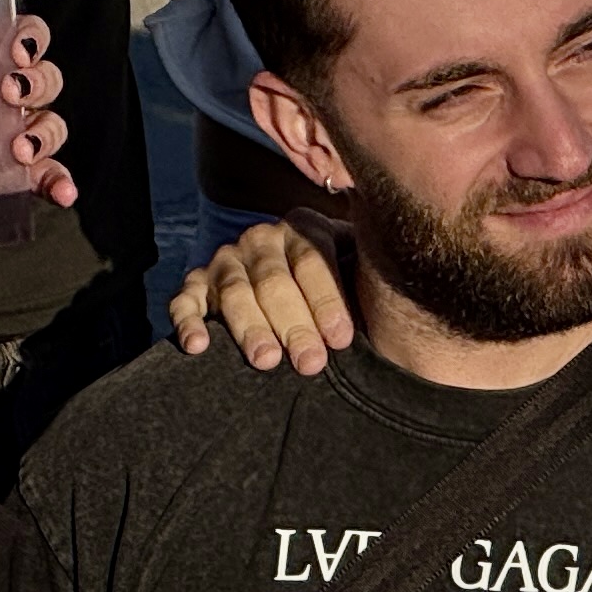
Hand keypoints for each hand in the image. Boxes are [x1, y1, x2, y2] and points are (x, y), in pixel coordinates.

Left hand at [0, 7, 77, 207]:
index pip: (27, 36)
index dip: (31, 37)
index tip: (15, 50)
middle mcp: (14, 95)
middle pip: (47, 79)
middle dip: (36, 83)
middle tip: (8, 93)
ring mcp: (22, 133)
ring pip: (53, 124)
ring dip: (45, 134)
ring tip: (19, 148)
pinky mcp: (23, 173)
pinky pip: (51, 174)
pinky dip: (60, 182)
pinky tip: (61, 194)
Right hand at [168, 212, 357, 370]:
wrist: (291, 277)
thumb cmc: (333, 284)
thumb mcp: (355, 267)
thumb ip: (371, 270)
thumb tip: (407, 273)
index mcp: (302, 228)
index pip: (312, 260)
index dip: (326, 301)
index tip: (341, 339)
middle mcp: (260, 240)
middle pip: (274, 280)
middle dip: (294, 323)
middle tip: (309, 362)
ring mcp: (224, 260)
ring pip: (235, 292)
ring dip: (250, 327)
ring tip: (266, 360)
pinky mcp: (194, 285)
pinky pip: (184, 301)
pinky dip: (189, 321)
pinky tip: (198, 346)